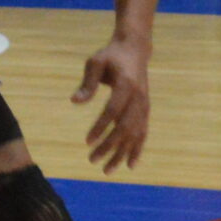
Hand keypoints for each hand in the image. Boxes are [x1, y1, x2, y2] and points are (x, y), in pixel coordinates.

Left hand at [74, 39, 150, 173]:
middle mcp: (139, 98)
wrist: (135, 49)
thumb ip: (87, 83)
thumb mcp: (95, 62)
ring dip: (122, 154)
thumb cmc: (110, 55)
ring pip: (135, 134)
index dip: (100, 127)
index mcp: (126, 85)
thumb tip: (74, 101)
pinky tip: (129, 165)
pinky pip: (143, 132)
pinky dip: (137, 149)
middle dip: (109, 146)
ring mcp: (144, 105)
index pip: (113, 111)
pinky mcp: (146, 109)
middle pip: (125, 127)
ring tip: (107, 170)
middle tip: (92, 161)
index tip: (87, 142)